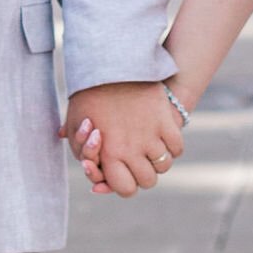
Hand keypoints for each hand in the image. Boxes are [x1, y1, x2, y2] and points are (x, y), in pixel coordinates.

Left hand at [64, 81, 184, 197]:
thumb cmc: (88, 94)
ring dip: (158, 161)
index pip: (125, 189)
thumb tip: (90, 173)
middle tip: (138, 162)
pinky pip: (177, 147)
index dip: (126, 186)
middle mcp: (131, 150)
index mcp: (108, 154)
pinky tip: (163, 139)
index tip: (125, 176)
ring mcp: (151, 136)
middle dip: (143, 174)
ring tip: (150, 149)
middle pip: (148, 181)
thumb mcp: (75, 123)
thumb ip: (81, 150)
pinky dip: (172, 147)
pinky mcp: (166, 121)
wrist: (110, 64)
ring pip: (164, 165)